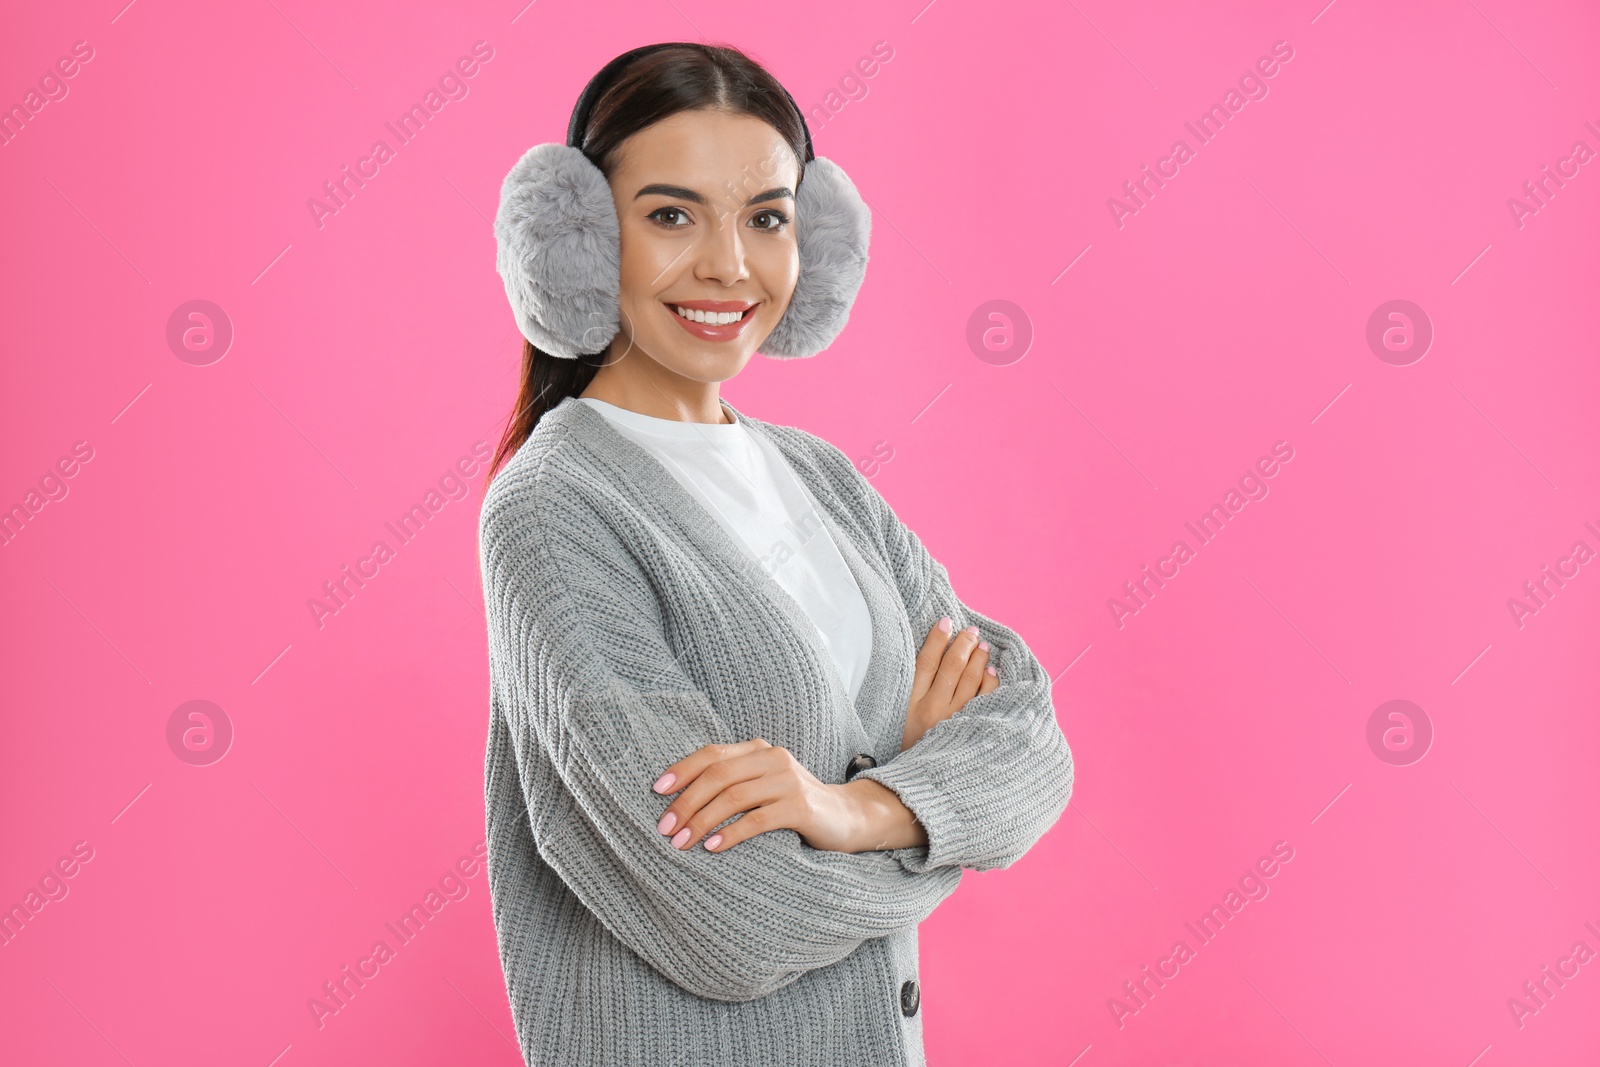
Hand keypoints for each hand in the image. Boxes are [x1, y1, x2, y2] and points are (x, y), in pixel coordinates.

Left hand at [651, 739, 867, 853]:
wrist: (846, 817)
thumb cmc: (793, 804)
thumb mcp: (762, 786)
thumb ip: (732, 782)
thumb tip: (679, 799)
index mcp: (758, 749)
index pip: (712, 754)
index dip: (681, 771)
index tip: (656, 791)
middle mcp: (773, 758)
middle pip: (718, 776)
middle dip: (685, 802)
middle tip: (665, 828)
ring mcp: (788, 781)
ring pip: (734, 797)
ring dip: (702, 821)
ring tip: (681, 842)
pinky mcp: (800, 807)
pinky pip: (757, 819)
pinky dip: (731, 834)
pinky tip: (713, 848)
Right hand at [901, 617, 998, 751]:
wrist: (916, 784)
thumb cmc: (906, 748)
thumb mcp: (897, 720)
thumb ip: (910, 692)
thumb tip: (928, 659)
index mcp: (910, 705)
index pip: (925, 662)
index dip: (937, 639)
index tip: (946, 622)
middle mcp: (932, 710)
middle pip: (951, 667)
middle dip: (963, 644)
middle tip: (971, 631)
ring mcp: (953, 721)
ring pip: (970, 681)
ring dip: (979, 659)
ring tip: (983, 645)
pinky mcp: (970, 731)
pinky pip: (985, 701)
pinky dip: (990, 683)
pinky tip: (992, 671)